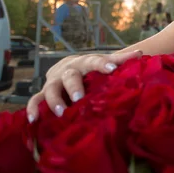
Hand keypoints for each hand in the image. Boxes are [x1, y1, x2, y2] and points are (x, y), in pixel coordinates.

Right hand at [26, 50, 142, 122]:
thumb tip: (140, 53)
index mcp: (85, 62)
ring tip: (62, 112)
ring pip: (51, 88)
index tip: (112, 69)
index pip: (95, 61)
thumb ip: (121, 60)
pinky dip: (33, 109)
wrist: (68, 66)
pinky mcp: (44, 93)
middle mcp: (68, 70)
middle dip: (74, 86)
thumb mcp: (104, 62)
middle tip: (79, 98)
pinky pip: (36, 100)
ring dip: (55, 100)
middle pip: (70, 75)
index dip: (103, 64)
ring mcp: (54, 82)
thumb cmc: (91, 68)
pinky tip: (33, 120)